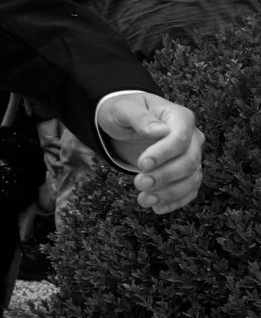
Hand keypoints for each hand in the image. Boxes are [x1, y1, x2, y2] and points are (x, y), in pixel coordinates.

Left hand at [96, 91, 203, 213]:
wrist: (124, 123)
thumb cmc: (123, 111)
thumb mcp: (124, 109)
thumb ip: (140, 117)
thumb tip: (159, 131)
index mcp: (180, 117)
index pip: (180, 139)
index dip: (163, 154)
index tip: (141, 164)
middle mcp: (192, 138)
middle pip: (190, 161)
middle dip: (165, 176)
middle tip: (138, 183)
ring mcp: (191, 156)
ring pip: (192, 179)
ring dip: (170, 193)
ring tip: (144, 201)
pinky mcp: (185, 173)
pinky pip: (189, 191)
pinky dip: (175, 201)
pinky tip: (157, 208)